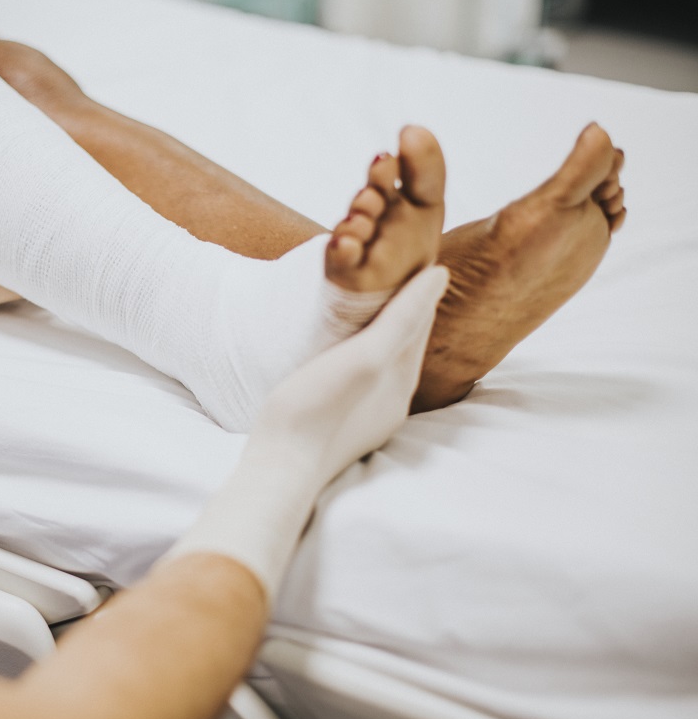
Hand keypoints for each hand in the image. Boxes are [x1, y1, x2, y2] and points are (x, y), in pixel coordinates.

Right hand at [245, 265, 448, 484]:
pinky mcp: (340, 423)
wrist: (280, 467)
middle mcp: (392, 399)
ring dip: (377, 329)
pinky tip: (340, 349)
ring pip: (380, 360)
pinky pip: (358, 377)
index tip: (405, 250)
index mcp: (402, 380)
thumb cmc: (317, 410)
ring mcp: (367, 414)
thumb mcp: (365, 358)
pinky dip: (358, 353)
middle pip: (402, 340)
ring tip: (362, 299)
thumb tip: (439, 275)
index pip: (419, 319)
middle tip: (384, 264)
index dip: (414, 286)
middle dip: (398, 306)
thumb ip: (403, 319)